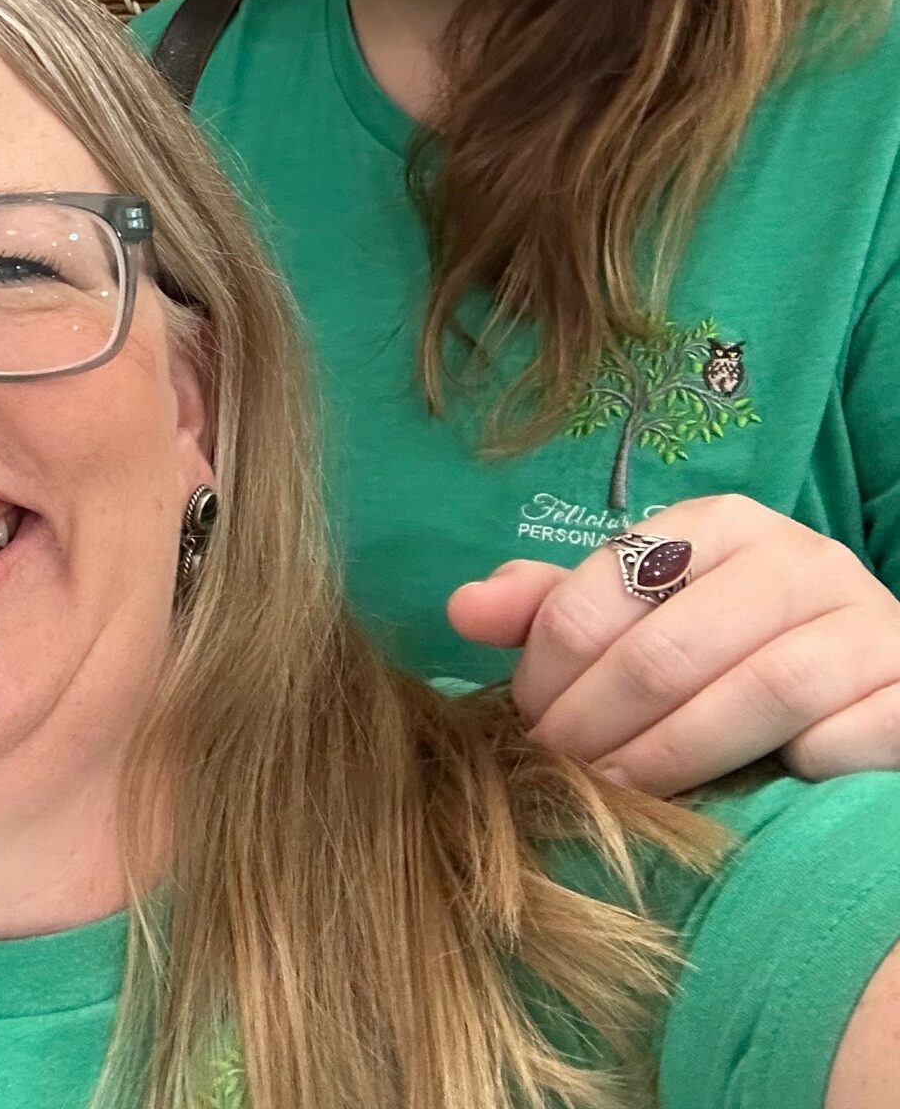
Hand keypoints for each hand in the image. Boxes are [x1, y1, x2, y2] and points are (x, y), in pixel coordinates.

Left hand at [447, 494, 899, 793]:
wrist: (871, 682)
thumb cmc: (734, 651)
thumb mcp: (646, 615)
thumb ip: (555, 610)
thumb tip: (463, 610)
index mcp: (717, 525)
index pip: (600, 594)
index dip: (547, 672)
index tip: (527, 726)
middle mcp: (799, 559)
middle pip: (667, 651)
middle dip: (596, 725)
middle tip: (562, 777)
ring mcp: (868, 622)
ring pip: (756, 693)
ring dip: (675, 758)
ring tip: (626, 798)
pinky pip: (847, 738)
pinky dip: (796, 772)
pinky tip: (757, 796)